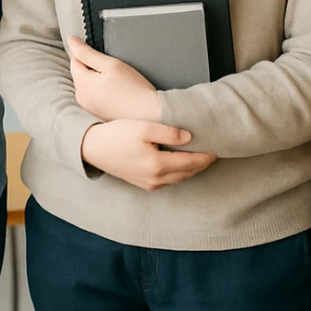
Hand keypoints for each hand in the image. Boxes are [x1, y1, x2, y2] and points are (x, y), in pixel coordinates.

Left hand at [67, 35, 159, 121]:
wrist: (147, 113)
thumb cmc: (132, 88)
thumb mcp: (111, 64)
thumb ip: (88, 52)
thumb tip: (71, 41)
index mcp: (82, 84)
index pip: (75, 60)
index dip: (89, 54)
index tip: (104, 57)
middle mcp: (80, 97)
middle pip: (79, 72)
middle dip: (92, 67)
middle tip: (113, 70)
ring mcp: (87, 107)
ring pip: (86, 83)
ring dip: (96, 78)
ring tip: (116, 82)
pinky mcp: (95, 112)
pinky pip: (92, 94)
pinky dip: (100, 90)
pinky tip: (115, 91)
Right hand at [80, 119, 216, 191]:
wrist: (92, 147)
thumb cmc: (117, 133)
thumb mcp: (143, 127)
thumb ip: (168, 132)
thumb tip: (189, 137)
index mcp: (158, 165)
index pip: (192, 162)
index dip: (207, 155)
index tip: (219, 147)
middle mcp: (156, 179)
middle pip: (188, 172)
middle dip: (203, 163)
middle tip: (215, 151)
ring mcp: (149, 183)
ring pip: (179, 178)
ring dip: (192, 169)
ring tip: (203, 156)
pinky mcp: (142, 183)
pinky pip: (168, 180)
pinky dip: (179, 172)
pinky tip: (182, 163)